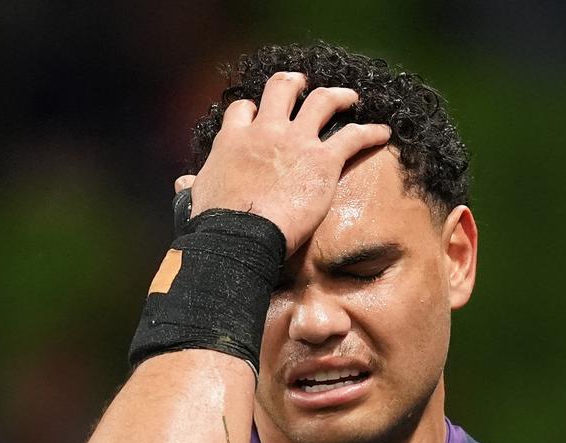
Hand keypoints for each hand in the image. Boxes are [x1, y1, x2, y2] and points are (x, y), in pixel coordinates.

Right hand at [185, 71, 390, 254]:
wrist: (239, 235)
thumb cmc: (216, 224)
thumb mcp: (196, 199)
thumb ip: (192, 188)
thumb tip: (183, 185)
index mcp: (234, 140)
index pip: (244, 110)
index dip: (253, 110)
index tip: (258, 114)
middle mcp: (266, 131)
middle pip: (281, 90)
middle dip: (295, 84)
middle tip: (304, 85)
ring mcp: (296, 141)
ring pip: (322, 101)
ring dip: (339, 96)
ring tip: (350, 98)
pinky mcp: (323, 159)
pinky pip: (353, 136)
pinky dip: (370, 132)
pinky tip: (382, 132)